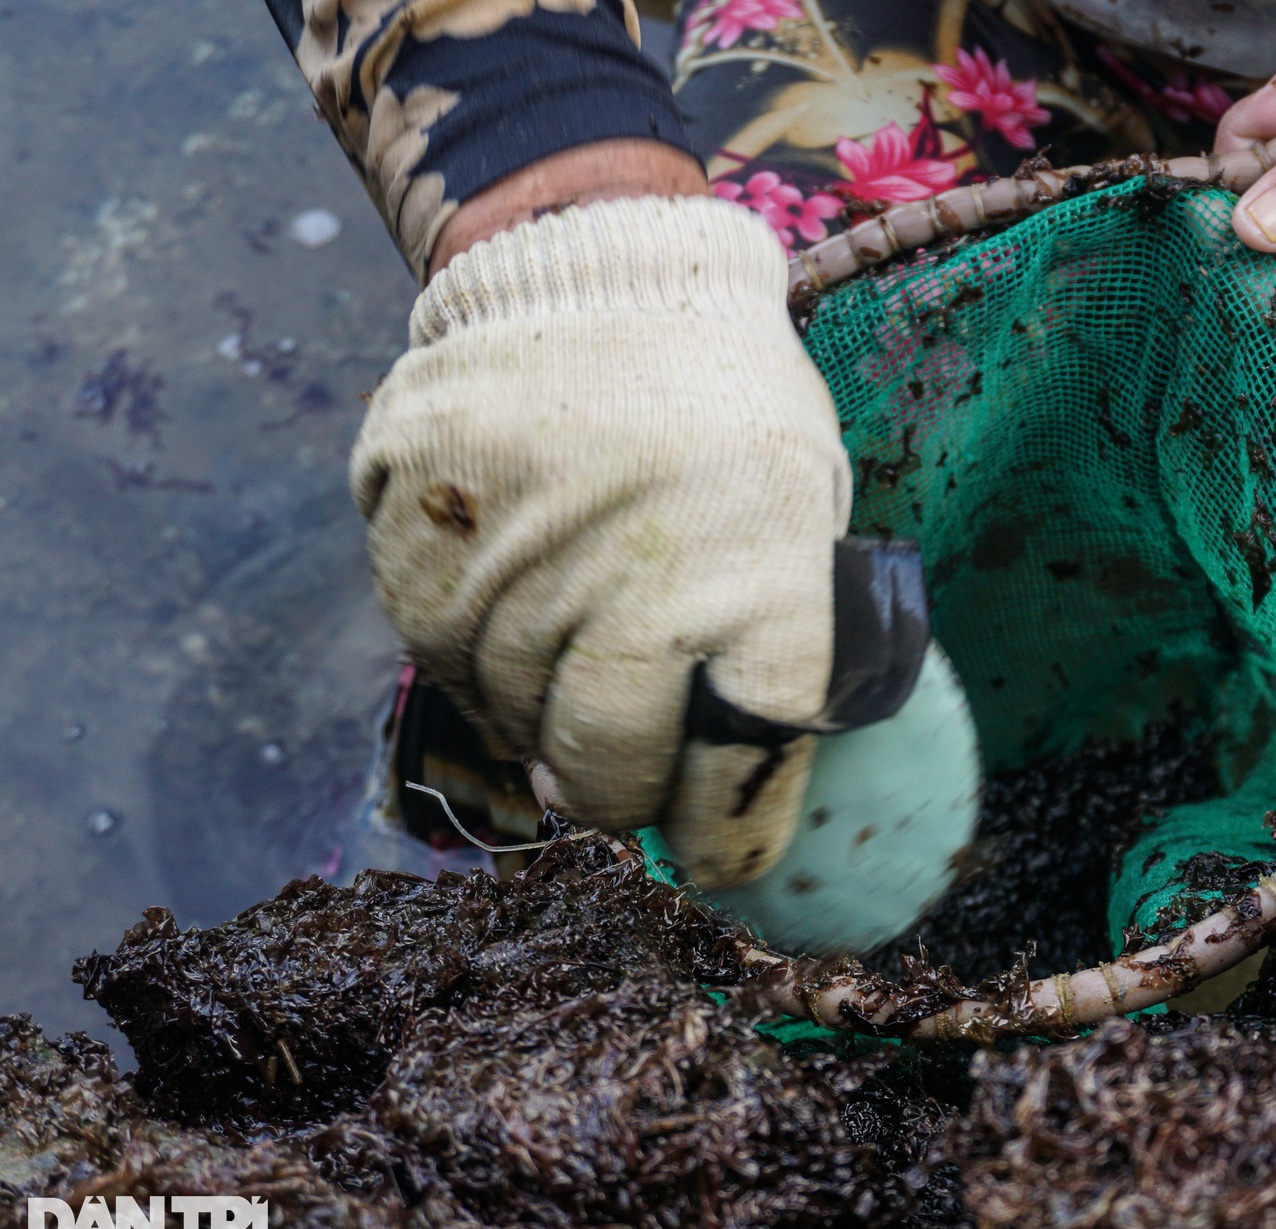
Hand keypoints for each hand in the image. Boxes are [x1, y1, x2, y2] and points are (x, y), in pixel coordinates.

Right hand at [355, 173, 850, 888]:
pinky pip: (432, 646)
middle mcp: (631, 578)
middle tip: (620, 787)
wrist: (605, 268)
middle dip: (619, 796)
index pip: (745, 765)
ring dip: (538, 721)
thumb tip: (723, 776)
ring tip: (564, 674)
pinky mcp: (414, 522)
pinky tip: (507, 617)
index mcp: (761, 576)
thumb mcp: (799, 511)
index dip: (730, 833)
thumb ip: (772, 638)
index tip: (719, 852)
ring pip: (508, 713)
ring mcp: (510, 551)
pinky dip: (471, 657)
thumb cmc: (727, 408)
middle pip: (608, 763)